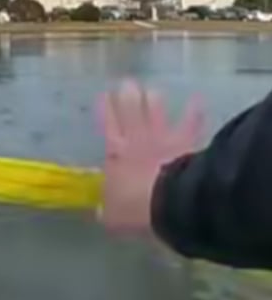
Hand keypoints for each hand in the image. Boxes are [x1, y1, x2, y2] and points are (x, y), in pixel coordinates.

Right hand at [98, 79, 202, 232]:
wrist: (168, 204)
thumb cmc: (134, 209)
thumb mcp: (113, 216)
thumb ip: (108, 210)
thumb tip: (103, 212)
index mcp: (115, 153)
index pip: (108, 124)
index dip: (106, 109)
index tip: (104, 95)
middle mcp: (136, 138)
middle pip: (130, 109)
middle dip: (127, 94)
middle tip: (126, 83)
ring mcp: (162, 137)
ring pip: (155, 110)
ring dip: (153, 99)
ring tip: (151, 90)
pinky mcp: (185, 142)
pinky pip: (190, 123)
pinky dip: (194, 110)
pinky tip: (196, 99)